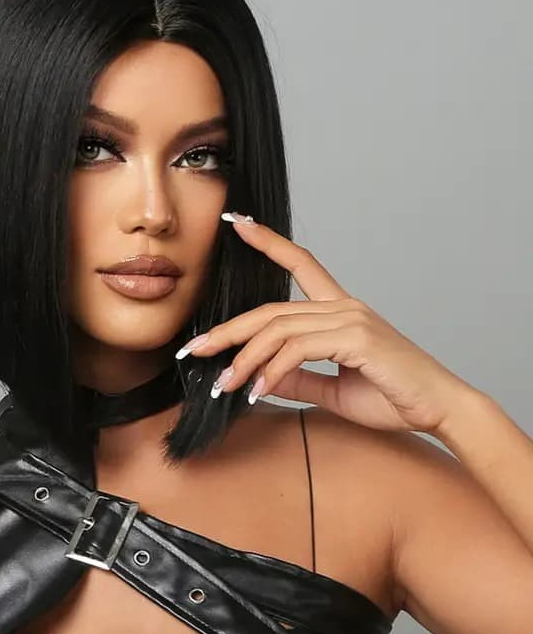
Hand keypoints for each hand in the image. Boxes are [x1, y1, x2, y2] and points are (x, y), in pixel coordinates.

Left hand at [175, 212, 475, 434]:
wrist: (438, 411)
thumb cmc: (391, 397)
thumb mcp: (331, 387)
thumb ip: (295, 377)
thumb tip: (257, 376)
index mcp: (339, 310)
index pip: (301, 263)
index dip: (269, 241)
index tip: (239, 223)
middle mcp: (343, 306)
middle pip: (270, 310)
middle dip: (228, 330)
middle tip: (194, 350)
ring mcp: (350, 318)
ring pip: (278, 329)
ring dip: (245, 358)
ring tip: (224, 384)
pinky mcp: (356, 337)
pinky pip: (297, 349)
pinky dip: (272, 371)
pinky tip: (257, 391)